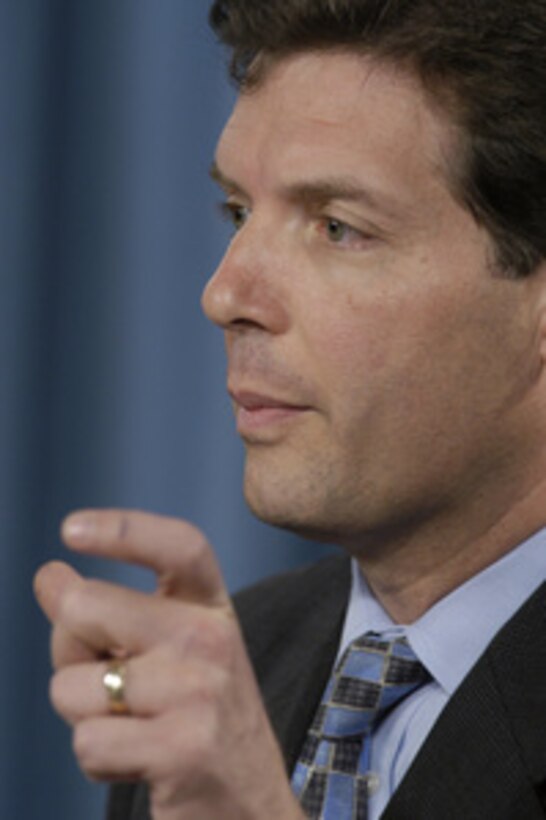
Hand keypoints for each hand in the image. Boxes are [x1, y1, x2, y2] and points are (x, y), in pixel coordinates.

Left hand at [34, 509, 303, 819]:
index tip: (70, 529)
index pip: (179, 546)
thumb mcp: (164, 654)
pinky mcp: (183, 747)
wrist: (249, 807)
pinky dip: (98, 760)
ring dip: (83, 716)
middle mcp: (211, 637)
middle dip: (68, 648)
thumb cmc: (195, 722)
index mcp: (211, 608)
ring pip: (72, 686)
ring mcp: (199, 690)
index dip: (124, 529)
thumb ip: (107, 615)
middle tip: (105, 678)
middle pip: (86, 607)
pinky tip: (138, 761)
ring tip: (133, 728)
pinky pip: (87, 743)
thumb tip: (49, 576)